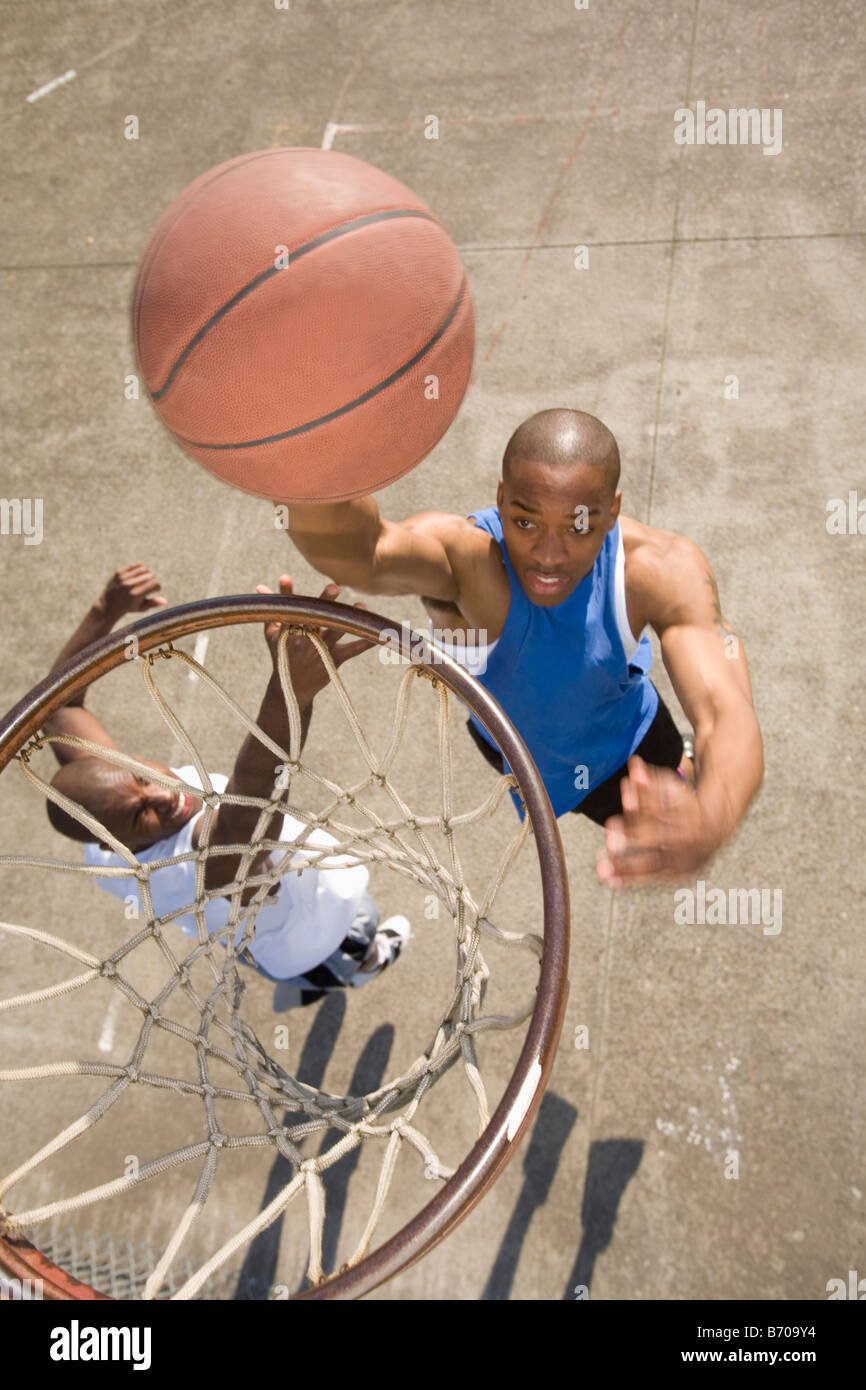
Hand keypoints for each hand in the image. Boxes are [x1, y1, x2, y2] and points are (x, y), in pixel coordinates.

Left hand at [95, 565, 166, 624]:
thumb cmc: (129, 607)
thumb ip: (154, 603)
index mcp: (136, 595)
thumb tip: (165, 601)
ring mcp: (123, 578)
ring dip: (148, 574)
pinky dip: (140, 568)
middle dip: (153, 581)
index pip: (154, 584)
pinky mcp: (119, 572)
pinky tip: (140, 574)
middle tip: (149, 586)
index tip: (155, 590)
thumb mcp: (142, 608)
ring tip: (145, 580)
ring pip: (144, 568)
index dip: (157, 587)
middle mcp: (129, 585)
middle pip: (151, 576)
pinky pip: (135, 565)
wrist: (109, 604)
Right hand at [255, 575, 374, 705]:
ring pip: (336, 631)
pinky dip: (366, 642)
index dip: (285, 594)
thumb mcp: (272, 634)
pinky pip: (352, 650)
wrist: (291, 690)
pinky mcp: (334, 660)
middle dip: (324, 602)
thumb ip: (271, 609)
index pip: (286, 609)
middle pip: (315, 618)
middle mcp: (304, 641)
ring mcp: (320, 651)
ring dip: (348, 618)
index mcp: (286, 633)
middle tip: (335, 586)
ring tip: (361, 606)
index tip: (285, 577)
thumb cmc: (281, 656)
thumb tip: (260, 586)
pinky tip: (381, 634)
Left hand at [596, 755, 714, 888]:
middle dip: (632, 840)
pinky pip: (655, 877)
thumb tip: (633, 764)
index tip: (613, 819)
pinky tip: (612, 881)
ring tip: (603, 871)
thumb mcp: (668, 787)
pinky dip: (633, 879)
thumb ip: (648, 779)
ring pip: (655, 863)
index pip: (661, 812)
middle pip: (658, 838)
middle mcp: (689, 837)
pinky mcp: (682, 872)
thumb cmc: (685, 802)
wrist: (717, 822)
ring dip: (627, 866)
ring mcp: (687, 857)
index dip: (639, 812)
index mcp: (689, 812)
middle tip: (609, 843)